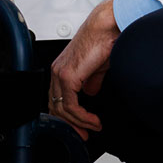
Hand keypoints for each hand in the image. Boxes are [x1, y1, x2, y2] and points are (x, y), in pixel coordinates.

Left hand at [48, 0, 119, 139]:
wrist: (107, 28)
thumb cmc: (104, 40)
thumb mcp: (97, 67)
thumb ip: (91, 81)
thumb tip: (90, 92)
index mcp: (62, 68)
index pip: (57, 99)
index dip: (67, 117)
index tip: (80, 127)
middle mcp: (57, 71)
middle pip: (55, 106)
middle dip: (70, 124)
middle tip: (84, 134)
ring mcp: (60, 74)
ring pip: (62, 109)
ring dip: (79, 123)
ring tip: (93, 127)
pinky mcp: (68, 76)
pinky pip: (71, 105)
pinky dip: (82, 117)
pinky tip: (92, 120)